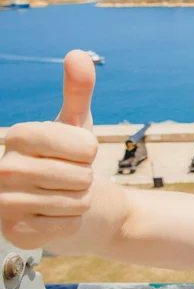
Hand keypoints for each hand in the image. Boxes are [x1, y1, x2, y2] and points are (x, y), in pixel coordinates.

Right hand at [0, 50, 98, 248]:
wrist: (61, 202)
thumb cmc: (68, 159)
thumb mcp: (76, 124)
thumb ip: (77, 91)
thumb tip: (78, 54)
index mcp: (17, 136)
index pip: (84, 147)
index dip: (90, 151)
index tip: (77, 152)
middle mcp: (3, 167)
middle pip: (82, 177)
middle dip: (85, 178)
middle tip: (68, 177)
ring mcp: (4, 203)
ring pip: (77, 202)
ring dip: (80, 200)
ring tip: (62, 195)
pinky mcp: (17, 234)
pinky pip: (71, 226)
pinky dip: (72, 223)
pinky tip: (55, 216)